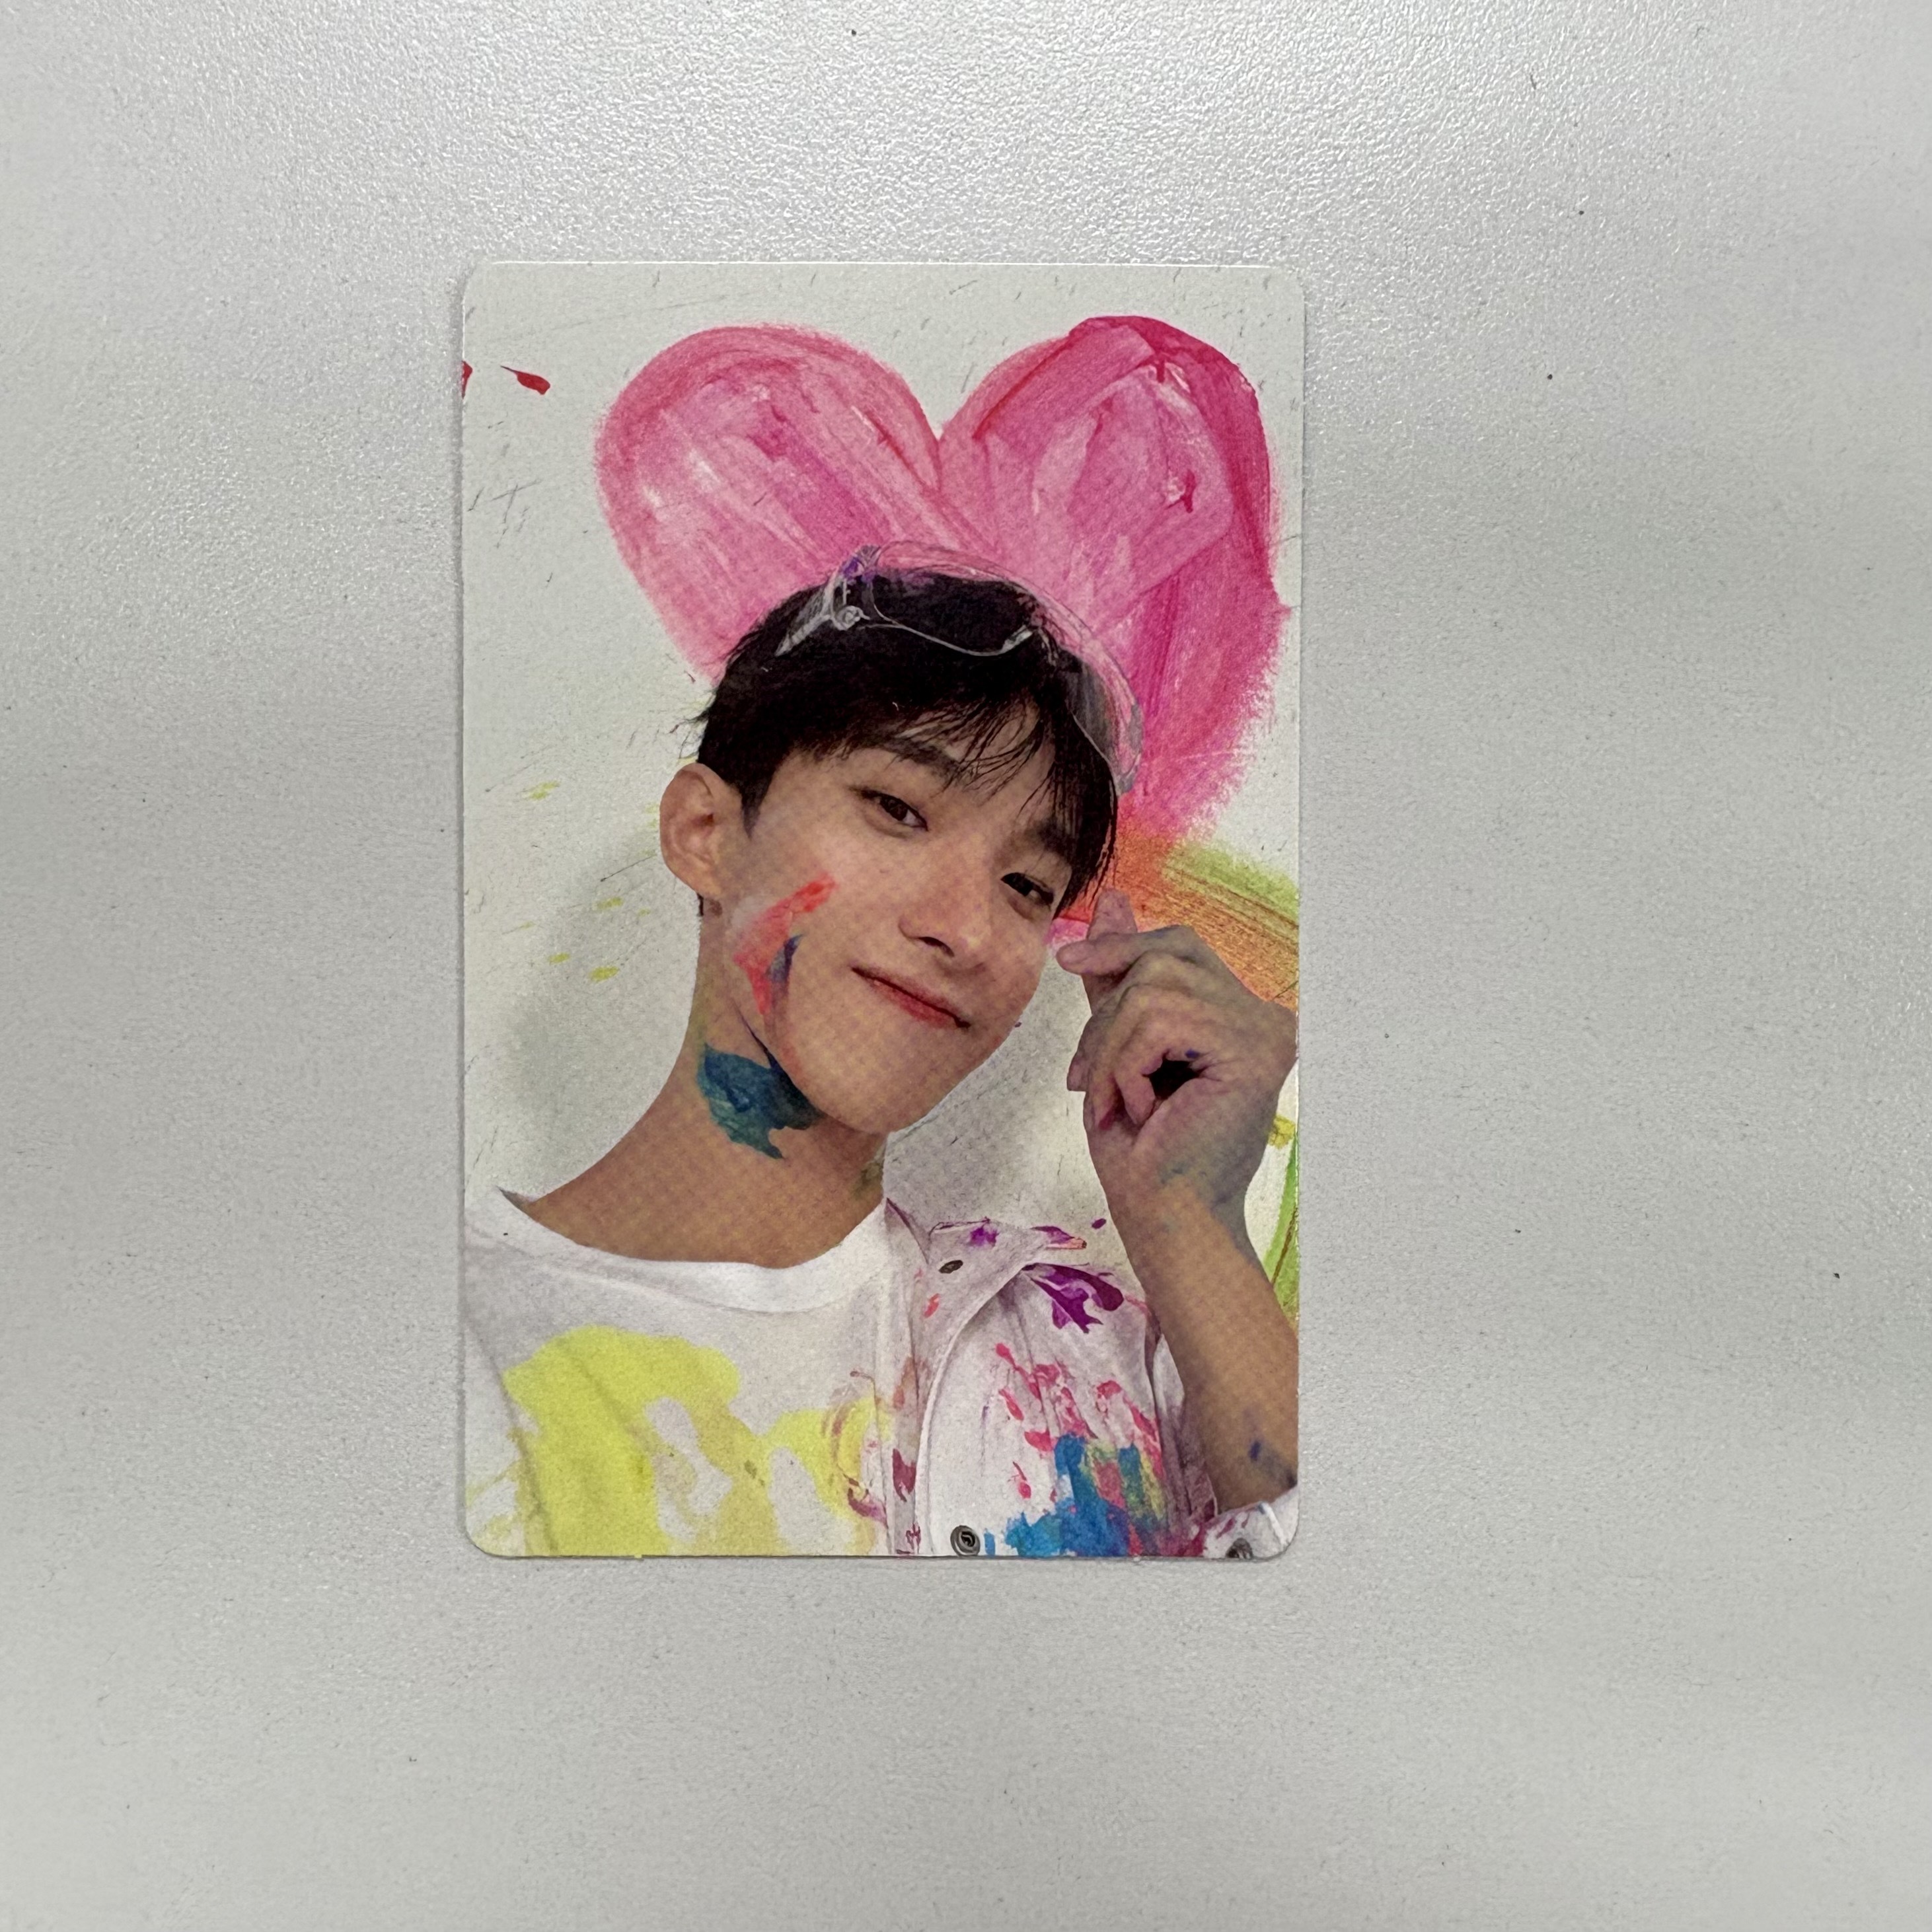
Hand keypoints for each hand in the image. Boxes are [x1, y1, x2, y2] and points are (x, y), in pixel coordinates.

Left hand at [1056, 888, 1297, 1244]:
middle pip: (1163, 959)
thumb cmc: (1143, 1153)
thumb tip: (1111, 903)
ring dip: (1111, 1050)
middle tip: (1086, 1080)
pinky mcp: (1254, 1052)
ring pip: (1153, 990)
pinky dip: (1126, 1067)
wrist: (1164, 1221)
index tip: (1066, 961)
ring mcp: (1266, 1032)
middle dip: (1106, 1017)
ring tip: (1116, 1102)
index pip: (1181, 946)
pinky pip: (1158, 1021)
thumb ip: (1120, 979)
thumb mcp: (1117, 1048)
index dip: (1123, 945)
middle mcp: (1266, 1018)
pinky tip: (1142, 1110)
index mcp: (1240, 1016)